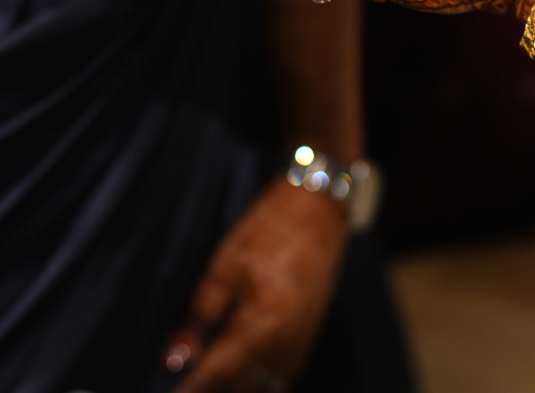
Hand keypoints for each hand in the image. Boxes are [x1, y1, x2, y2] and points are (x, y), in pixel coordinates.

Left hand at [165, 179, 344, 392]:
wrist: (317, 212)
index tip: (164, 390)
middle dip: (207, 387)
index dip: (186, 387)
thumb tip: (175, 356)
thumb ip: (201, 315)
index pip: (213, 376)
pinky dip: (251, 383)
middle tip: (183, 374)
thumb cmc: (270, 230)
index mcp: (261, 328)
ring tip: (206, 368)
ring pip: (256, 390)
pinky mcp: (305, 344)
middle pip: (236, 390)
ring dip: (229, 387)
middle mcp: (283, 349)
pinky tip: (234, 366)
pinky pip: (275, 381)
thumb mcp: (225, 265)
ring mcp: (297, 350)